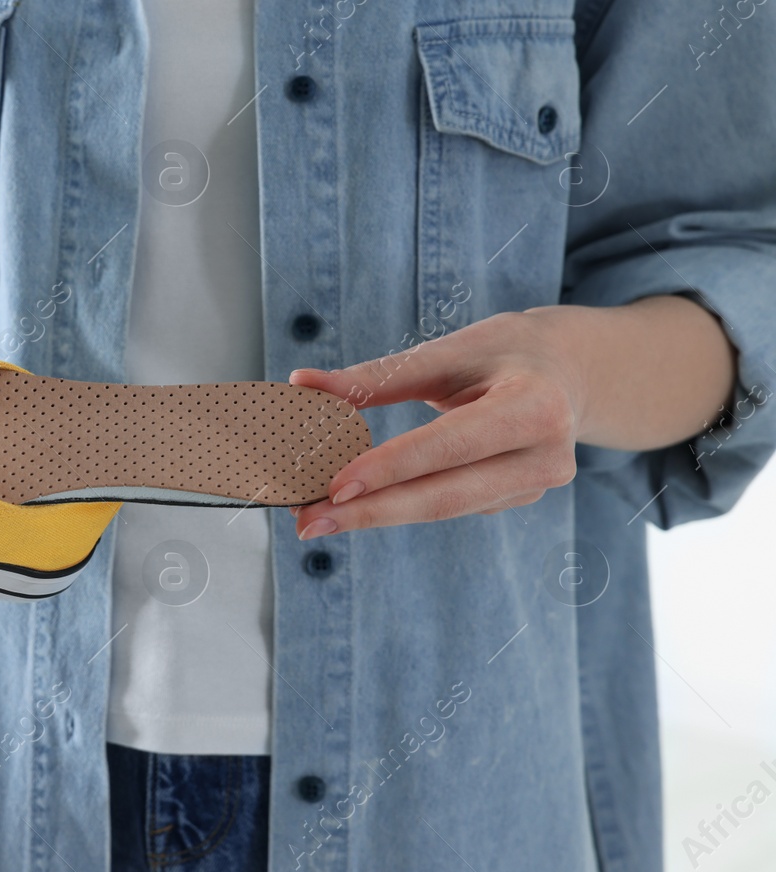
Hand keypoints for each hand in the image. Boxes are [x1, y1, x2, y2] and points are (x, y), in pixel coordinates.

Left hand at [285, 308, 587, 538]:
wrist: (570, 370)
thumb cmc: (503, 352)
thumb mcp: (448, 350)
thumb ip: (377, 376)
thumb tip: (302, 383)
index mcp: (535, 406)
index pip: (451, 445)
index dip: (391, 468)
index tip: (333, 486)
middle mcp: (545, 456)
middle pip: (446, 495)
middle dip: (371, 511)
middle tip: (306, 520)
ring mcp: (535, 486)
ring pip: (444, 509)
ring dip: (376, 514)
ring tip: (314, 516)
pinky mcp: (517, 500)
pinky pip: (450, 506)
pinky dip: (400, 506)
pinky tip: (356, 505)